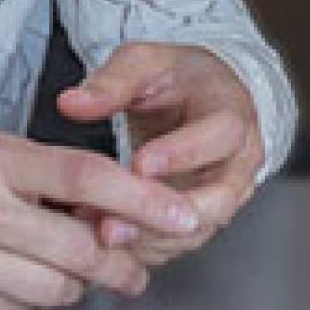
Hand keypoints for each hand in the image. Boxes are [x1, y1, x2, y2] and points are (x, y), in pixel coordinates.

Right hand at [0, 122, 201, 309]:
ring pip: (50, 289)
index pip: (87, 176)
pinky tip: (26, 282)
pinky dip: (30, 303)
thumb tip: (109, 209)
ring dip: (75, 285)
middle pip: (77, 246)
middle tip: (134, 268)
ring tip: (77, 272)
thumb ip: (45, 177)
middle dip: (118, 264)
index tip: (183, 214)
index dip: (143, 199)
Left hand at [57, 42, 263, 266]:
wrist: (203, 97)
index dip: (182, 154)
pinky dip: (144, 246)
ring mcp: (227, 194)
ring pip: (197, 231)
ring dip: (148, 239)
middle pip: (217, 200)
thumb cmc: (178, 78)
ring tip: (98, 233)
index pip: (220, 135)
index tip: (139, 164)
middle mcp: (239, 160)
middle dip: (162, 215)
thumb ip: (113, 82)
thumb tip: (71, 103)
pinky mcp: (206, 219)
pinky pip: (180, 243)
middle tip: (112, 221)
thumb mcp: (146, 62)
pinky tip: (106, 239)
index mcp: (232, 112)